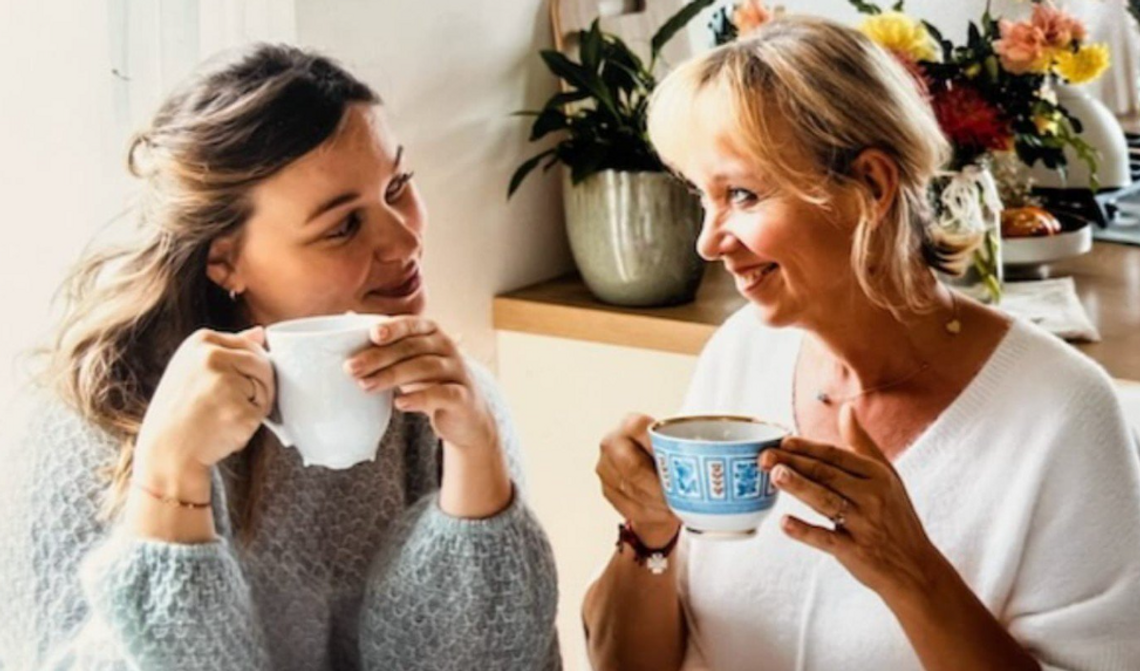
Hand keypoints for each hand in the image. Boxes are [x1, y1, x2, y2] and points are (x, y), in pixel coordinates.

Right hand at [134, 327, 272, 496]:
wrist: (166, 453)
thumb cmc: (181, 413)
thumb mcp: (194, 368)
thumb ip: (228, 348)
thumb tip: (261, 331)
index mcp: (202, 341)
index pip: (251, 347)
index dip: (249, 371)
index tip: (228, 388)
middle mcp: (212, 356)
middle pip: (263, 364)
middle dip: (258, 388)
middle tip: (230, 407)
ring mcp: (226, 382)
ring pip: (266, 387)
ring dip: (256, 406)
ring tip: (225, 416)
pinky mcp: (239, 409)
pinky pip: (263, 412)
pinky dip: (251, 425)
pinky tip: (225, 429)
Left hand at [345, 316, 497, 452]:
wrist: (465, 415)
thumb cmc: (429, 383)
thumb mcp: (410, 361)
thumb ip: (386, 346)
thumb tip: (346, 322)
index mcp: (433, 333)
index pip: (412, 324)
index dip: (393, 328)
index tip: (372, 335)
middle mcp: (448, 348)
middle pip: (412, 347)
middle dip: (379, 357)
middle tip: (351, 368)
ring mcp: (458, 372)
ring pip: (425, 368)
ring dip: (392, 376)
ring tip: (366, 385)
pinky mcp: (462, 397)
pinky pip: (442, 394)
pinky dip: (420, 398)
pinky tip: (399, 403)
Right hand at [596, 414, 679, 546]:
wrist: (649, 475)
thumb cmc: (666, 456)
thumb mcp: (676, 443)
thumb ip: (685, 446)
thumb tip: (713, 459)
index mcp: (631, 424)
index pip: (640, 430)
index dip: (659, 450)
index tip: (677, 467)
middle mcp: (612, 442)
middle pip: (632, 467)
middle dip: (657, 487)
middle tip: (677, 498)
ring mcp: (605, 467)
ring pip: (630, 490)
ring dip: (655, 503)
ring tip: (675, 508)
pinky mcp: (606, 489)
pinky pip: (627, 506)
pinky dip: (648, 513)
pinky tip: (662, 513)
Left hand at [761, 404, 942, 598]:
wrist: (915, 567)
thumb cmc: (896, 517)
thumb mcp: (887, 476)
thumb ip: (862, 444)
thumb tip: (846, 409)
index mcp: (877, 476)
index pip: (836, 456)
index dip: (808, 447)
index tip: (783, 440)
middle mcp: (872, 497)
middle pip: (826, 474)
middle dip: (794, 463)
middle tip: (764, 456)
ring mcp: (864, 525)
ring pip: (826, 501)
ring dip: (799, 487)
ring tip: (774, 475)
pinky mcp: (856, 552)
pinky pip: (827, 539)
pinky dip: (806, 531)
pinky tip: (784, 523)